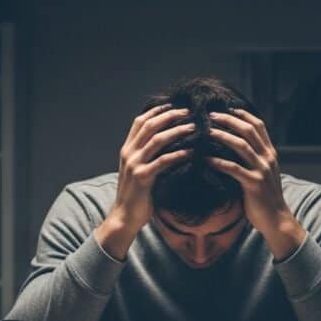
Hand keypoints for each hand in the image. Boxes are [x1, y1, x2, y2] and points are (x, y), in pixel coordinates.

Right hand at [97, 104, 194, 258]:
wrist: (124, 217)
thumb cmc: (138, 194)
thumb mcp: (140, 170)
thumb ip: (149, 155)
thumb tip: (169, 142)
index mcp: (127, 148)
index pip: (141, 121)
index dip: (158, 110)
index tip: (176, 104)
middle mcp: (129, 153)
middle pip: (150, 125)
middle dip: (171, 115)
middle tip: (190, 111)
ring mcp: (134, 164)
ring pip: (157, 140)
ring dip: (177, 131)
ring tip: (195, 127)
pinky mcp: (143, 178)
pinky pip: (163, 161)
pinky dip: (178, 154)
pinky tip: (191, 152)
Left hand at [205, 109, 305, 258]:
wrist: (276, 219)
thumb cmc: (265, 197)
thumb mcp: (263, 172)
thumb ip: (253, 158)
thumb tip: (233, 146)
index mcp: (270, 153)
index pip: (258, 126)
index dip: (242, 114)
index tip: (226, 108)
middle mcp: (268, 158)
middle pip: (248, 130)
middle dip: (228, 120)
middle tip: (210, 115)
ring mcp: (262, 170)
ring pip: (241, 145)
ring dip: (222, 136)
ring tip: (205, 131)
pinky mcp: (254, 184)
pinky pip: (233, 168)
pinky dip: (218, 161)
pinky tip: (205, 159)